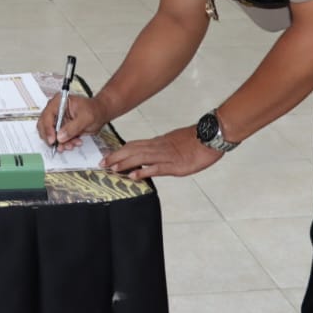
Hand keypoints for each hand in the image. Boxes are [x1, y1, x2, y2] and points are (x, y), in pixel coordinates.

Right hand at [37, 93, 107, 150]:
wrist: (101, 114)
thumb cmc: (94, 110)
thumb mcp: (86, 118)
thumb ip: (73, 127)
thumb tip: (60, 137)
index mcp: (58, 102)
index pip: (47, 116)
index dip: (48, 129)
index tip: (53, 140)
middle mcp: (55, 110)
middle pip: (44, 126)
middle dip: (52, 138)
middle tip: (60, 146)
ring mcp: (58, 120)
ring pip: (51, 134)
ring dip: (60, 142)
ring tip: (72, 144)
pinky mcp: (62, 128)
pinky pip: (59, 139)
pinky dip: (66, 143)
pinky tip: (76, 142)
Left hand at [101, 125, 222, 180]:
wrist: (210, 137)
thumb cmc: (194, 140)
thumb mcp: (173, 142)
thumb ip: (160, 148)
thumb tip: (149, 156)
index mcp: (158, 142)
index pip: (134, 145)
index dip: (119, 150)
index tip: (108, 156)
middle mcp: (158, 147)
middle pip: (133, 150)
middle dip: (116, 156)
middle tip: (102, 163)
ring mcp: (166, 156)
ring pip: (141, 158)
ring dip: (125, 163)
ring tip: (112, 168)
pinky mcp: (175, 165)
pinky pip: (157, 168)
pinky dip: (144, 171)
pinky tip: (134, 175)